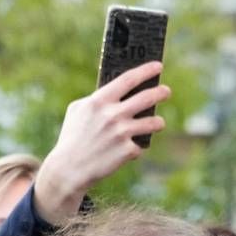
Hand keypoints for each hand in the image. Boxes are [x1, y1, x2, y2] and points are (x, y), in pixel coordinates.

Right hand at [33, 61, 169, 223]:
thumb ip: (97, 100)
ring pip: (153, 123)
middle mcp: (113, 115)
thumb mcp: (78, 111)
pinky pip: (140, 145)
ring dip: (158, 122)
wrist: (69, 169)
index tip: (158, 66)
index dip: (146, 71)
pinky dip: (136, 147)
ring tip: (158, 122)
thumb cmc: (72, 137)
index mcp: (99, 101)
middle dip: (160, 92)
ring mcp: (122, 133)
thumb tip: (116, 92)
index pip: (128, 80)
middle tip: (167, 91)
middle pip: (146, 98)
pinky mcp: (128, 151)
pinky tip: (127, 150)